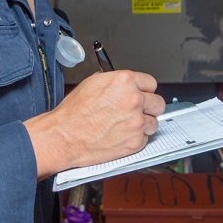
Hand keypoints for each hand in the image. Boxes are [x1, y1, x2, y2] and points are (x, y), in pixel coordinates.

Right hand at [24, 70, 164, 178]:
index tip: (142, 95)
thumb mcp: (93, 84)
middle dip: (148, 107)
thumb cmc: (73, 113)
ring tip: (125, 126)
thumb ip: (115, 83)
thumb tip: (125, 85)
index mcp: (125, 81)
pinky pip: (145, 139)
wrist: (64, 136)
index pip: (151, 83)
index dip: (145, 90)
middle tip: (137, 112)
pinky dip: (135, 139)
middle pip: (158, 103)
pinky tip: (120, 136)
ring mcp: (137, 122)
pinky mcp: (136, 141)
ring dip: (143, 125)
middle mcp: (134, 100)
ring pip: (154, 122)